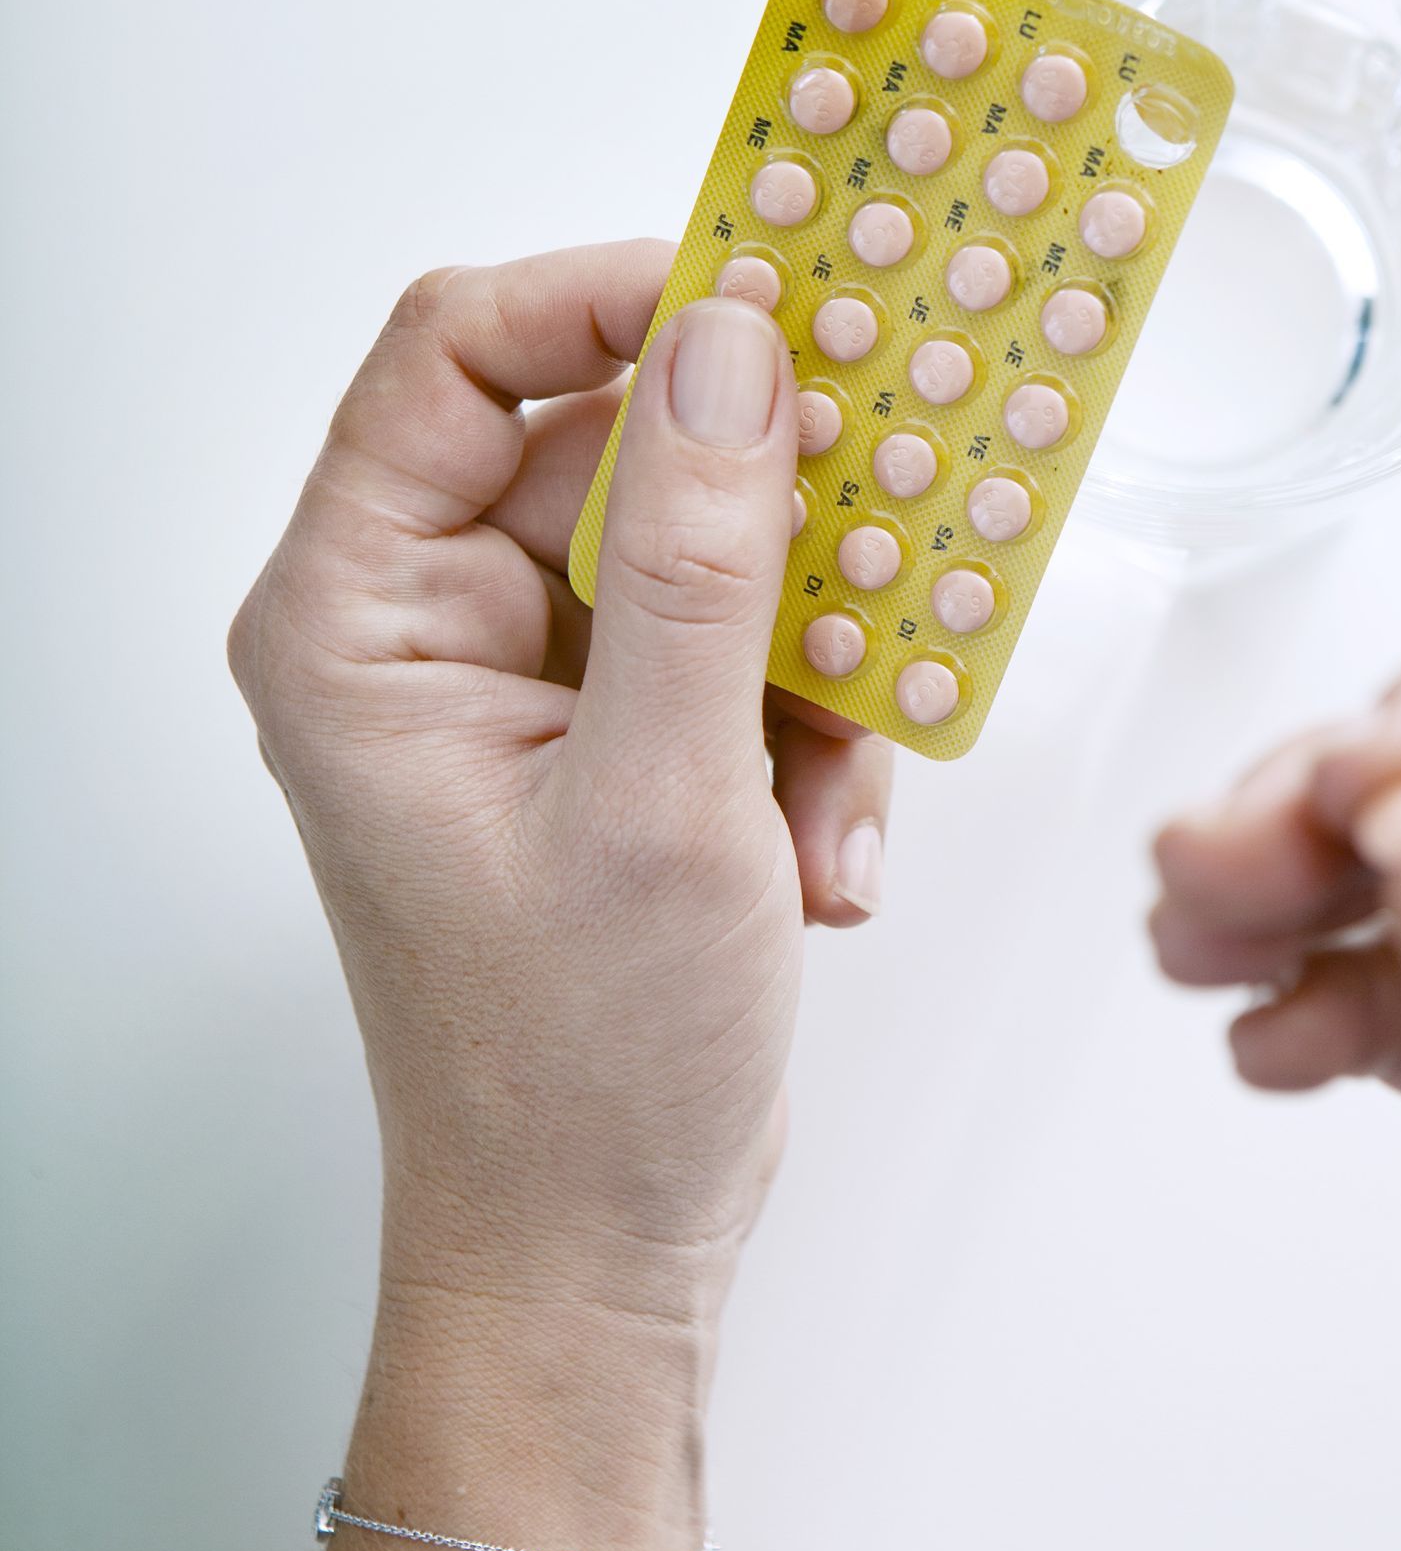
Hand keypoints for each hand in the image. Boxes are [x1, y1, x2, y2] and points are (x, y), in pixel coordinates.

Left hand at [229, 243, 891, 1331]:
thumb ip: (694, 561)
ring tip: (824, 798)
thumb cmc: (574, 1068)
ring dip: (809, 659)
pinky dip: (812, 736)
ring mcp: (532, 681)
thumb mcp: (659, 799)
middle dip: (765, 516)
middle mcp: (430, 628)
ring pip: (707, 547)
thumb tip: (732, 346)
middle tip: (888, 527)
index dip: (612, 300)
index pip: (457, 358)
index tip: (773, 300)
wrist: (598, 1251)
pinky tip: (822, 859)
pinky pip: (745, 646)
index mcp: (362, 621)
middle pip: (611, 442)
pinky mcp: (620, 734)